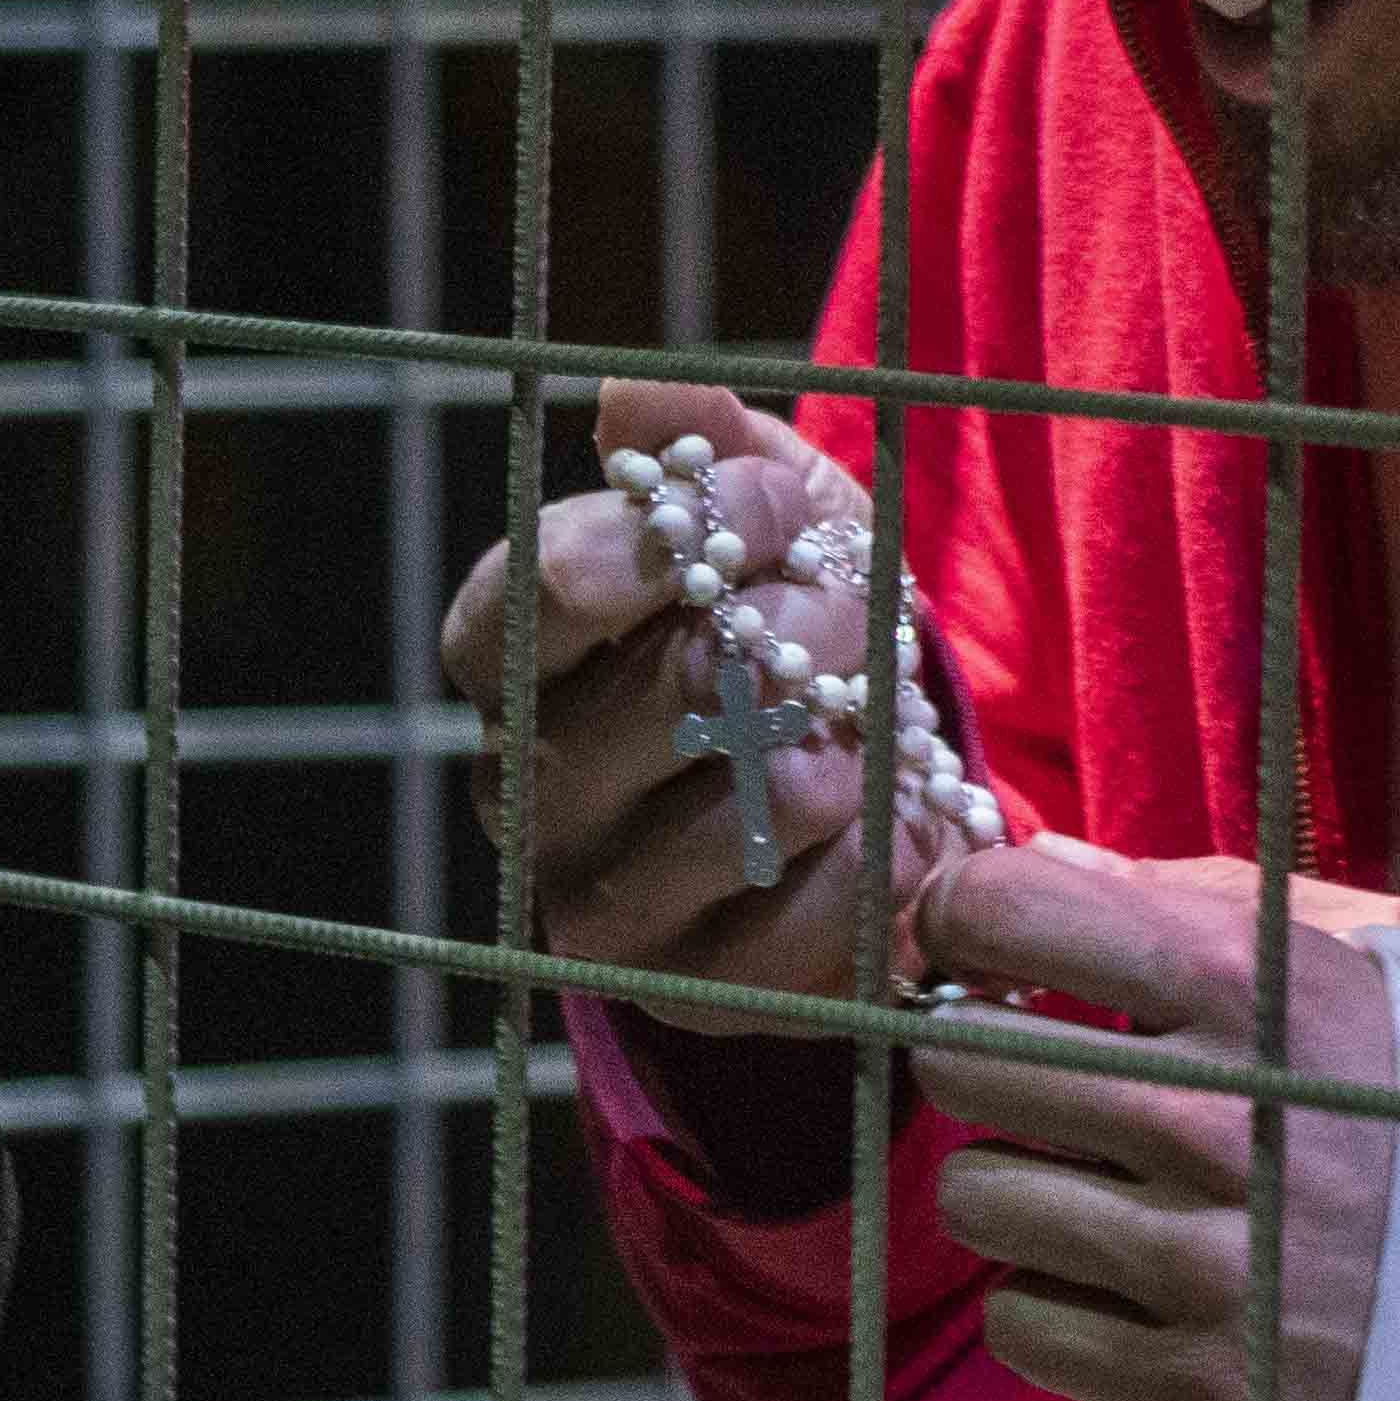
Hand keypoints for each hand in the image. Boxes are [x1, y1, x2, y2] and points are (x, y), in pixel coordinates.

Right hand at [437, 378, 969, 1024]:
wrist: (869, 782)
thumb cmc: (790, 625)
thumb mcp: (766, 511)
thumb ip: (703, 445)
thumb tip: (637, 402)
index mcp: (514, 659)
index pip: (530, 597)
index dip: (659, 541)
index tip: (766, 511)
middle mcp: (530, 791)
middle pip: (671, 688)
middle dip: (805, 630)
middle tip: (856, 617)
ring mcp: (599, 907)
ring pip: (752, 804)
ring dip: (850, 745)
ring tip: (867, 725)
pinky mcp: (694, 998)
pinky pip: (809, 920)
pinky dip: (880, 858)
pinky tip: (885, 827)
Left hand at [905, 844, 1399, 1400]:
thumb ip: (1223, 902)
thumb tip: (1051, 860)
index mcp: (1265, 989)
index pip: (1010, 912)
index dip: (962, 916)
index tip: (973, 940)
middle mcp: (1216, 1121)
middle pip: (963, 1059)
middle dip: (985, 1053)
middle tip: (1046, 1070)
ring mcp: (1205, 1266)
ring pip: (979, 1200)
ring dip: (1023, 1188)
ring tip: (1114, 1185)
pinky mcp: (1204, 1390)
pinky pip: (1028, 1327)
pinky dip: (1060, 1305)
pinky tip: (1140, 1283)